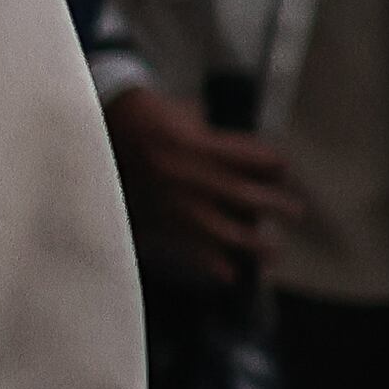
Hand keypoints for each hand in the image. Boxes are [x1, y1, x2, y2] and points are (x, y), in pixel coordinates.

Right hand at [105, 84, 299, 285]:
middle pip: (256, 199)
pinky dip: (216, 266)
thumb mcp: (184, 113)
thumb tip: (234, 152)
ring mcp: (181, 206)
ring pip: (233, 234)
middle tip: (293, 212)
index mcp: (208, 146)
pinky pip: (196, 252)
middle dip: (281, 207)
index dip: (277, 166)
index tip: (280, 170)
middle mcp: (200, 178)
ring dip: (258, 245)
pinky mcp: (161, 223)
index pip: (264, 161)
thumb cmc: (141, 117)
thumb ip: (212, 134)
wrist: (94, 134)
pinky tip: (231, 275)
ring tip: (272, 252)